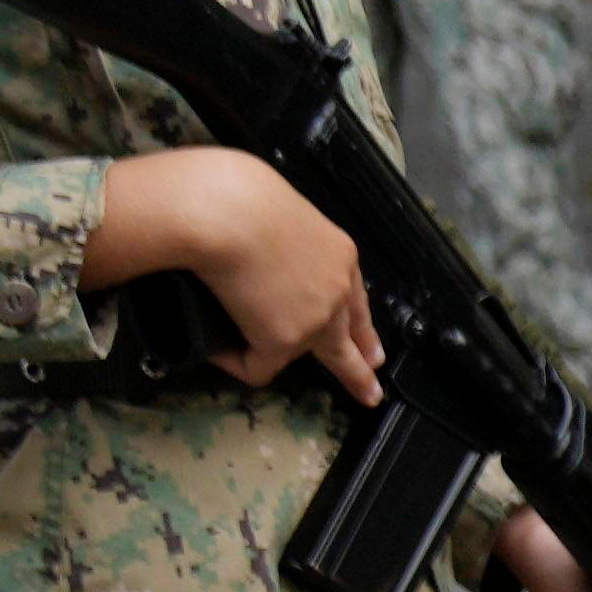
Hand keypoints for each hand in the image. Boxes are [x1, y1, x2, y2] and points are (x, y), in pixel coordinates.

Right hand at [85, 148, 381, 402]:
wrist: (225, 211)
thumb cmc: (235, 198)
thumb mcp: (276, 216)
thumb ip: (282, 246)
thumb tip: (256, 262)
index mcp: (339, 255)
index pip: (355, 300)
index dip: (361, 328)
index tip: (372, 351)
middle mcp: (337, 290)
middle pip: (351, 338)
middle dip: (360, 369)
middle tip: (370, 392)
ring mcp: (315, 318)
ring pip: (304, 355)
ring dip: (278, 356)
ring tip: (250, 357)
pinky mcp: (285, 340)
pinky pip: (258, 366)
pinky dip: (236, 362)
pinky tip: (219, 351)